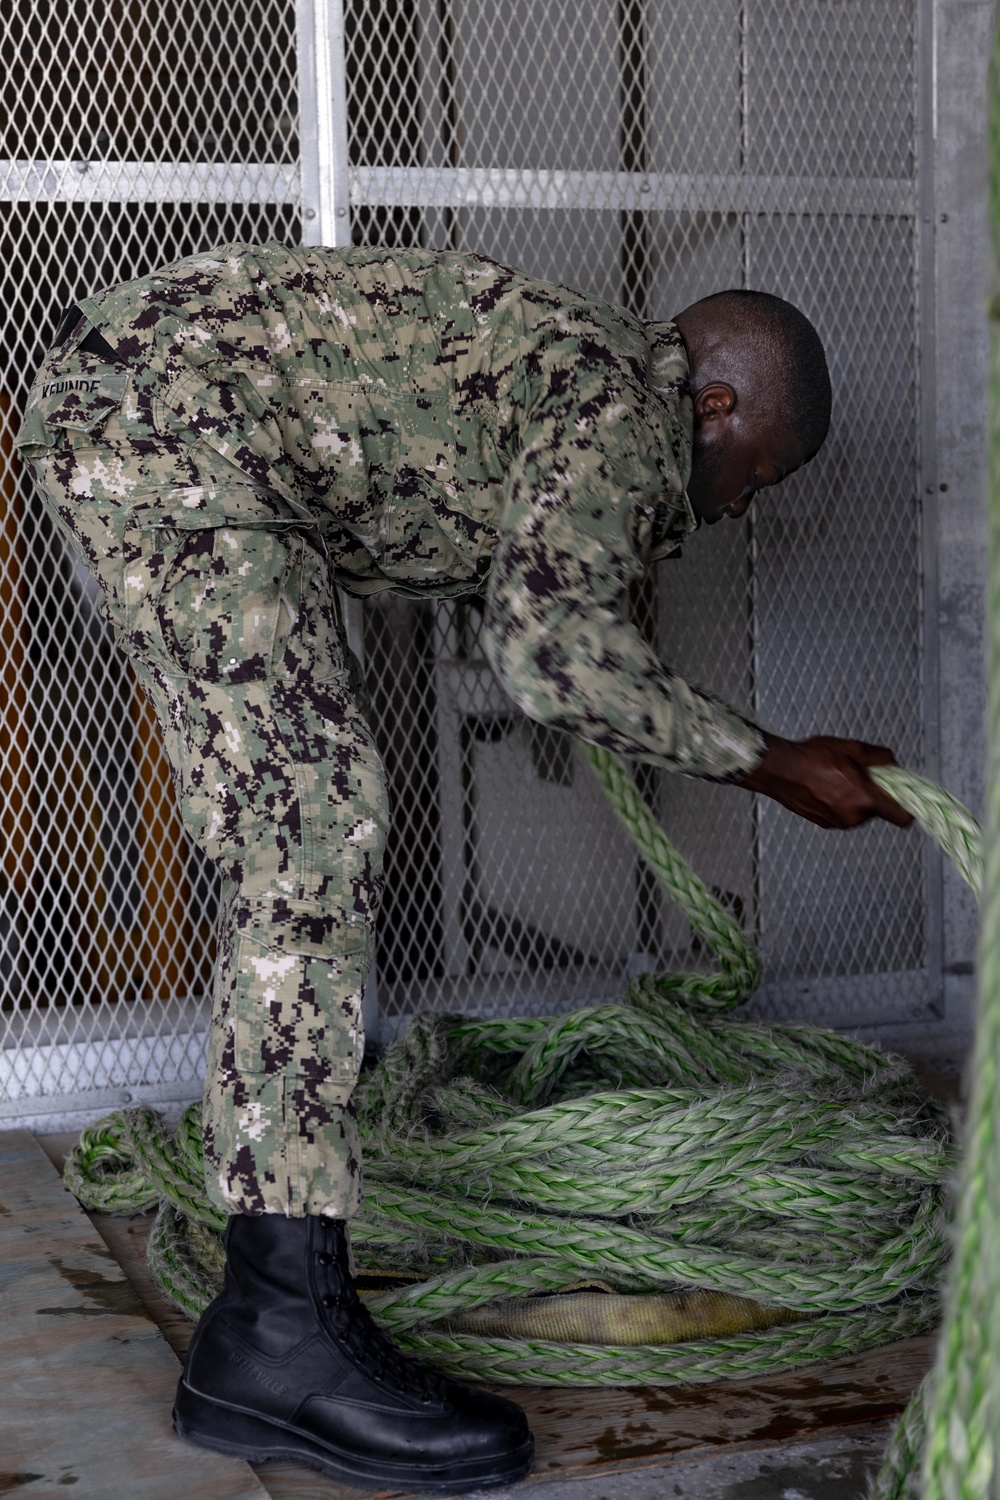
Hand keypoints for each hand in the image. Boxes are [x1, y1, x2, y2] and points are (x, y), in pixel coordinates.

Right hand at [738, 734, 913, 829]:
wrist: (780, 770)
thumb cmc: (815, 758)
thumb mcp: (852, 748)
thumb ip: (879, 757)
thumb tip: (892, 762)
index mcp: (866, 800)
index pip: (902, 818)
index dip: (907, 809)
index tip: (901, 796)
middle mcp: (854, 817)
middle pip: (876, 811)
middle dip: (872, 795)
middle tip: (857, 775)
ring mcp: (838, 822)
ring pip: (858, 813)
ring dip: (853, 799)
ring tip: (835, 780)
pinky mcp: (824, 823)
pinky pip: (841, 815)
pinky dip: (838, 804)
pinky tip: (823, 788)